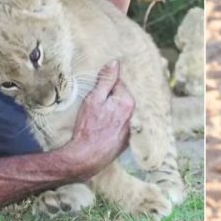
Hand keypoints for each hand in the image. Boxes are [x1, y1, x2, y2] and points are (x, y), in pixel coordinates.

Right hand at [65, 60, 134, 178]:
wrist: (87, 157)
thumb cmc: (88, 127)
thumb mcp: (93, 99)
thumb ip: (106, 80)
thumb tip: (115, 63)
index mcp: (127, 102)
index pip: (118, 84)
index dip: (105, 86)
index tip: (96, 92)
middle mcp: (133, 115)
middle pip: (121, 98)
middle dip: (109, 98)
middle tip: (94, 107)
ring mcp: (130, 129)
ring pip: (120, 113)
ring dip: (111, 112)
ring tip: (97, 120)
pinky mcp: (125, 141)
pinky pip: (120, 126)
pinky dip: (112, 125)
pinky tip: (102, 130)